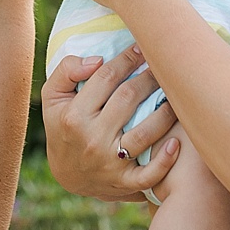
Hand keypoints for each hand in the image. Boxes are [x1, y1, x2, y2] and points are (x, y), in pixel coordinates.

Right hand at [42, 45, 180, 201]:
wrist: (67, 176)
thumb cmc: (63, 126)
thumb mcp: (52, 98)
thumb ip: (66, 71)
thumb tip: (97, 60)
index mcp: (74, 115)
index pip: (105, 77)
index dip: (126, 58)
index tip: (141, 47)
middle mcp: (92, 138)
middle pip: (128, 98)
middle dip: (149, 77)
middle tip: (162, 65)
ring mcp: (111, 163)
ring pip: (146, 132)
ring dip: (165, 111)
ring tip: (176, 95)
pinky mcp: (125, 182)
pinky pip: (150, 173)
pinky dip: (165, 160)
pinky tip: (177, 142)